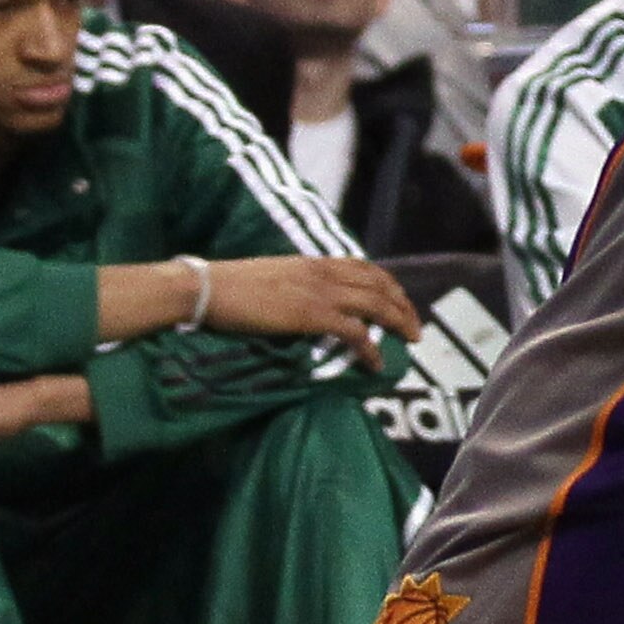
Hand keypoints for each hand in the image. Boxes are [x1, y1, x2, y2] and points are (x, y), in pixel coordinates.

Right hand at [202, 254, 421, 361]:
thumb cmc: (231, 285)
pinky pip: (355, 333)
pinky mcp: (313, 316)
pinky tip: (377, 363)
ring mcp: (321, 293)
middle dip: (403, 304)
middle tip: (415, 325)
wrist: (209, 288)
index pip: (364, 266)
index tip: (399, 298)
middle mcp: (324, 272)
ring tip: (411, 340)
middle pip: (379, 284)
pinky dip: (371, 348)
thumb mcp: (274, 275)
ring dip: (399, 322)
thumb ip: (298, 283)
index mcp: (314, 261)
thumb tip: (307, 298)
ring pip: (377, 304)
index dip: (387, 283)